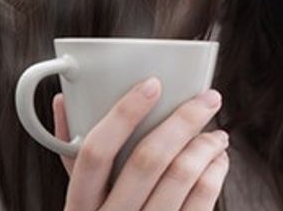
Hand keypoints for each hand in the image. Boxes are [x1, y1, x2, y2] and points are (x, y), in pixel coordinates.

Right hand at [52, 79, 228, 210]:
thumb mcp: (83, 201)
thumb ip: (76, 157)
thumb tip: (64, 100)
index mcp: (78, 208)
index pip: (94, 154)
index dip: (123, 114)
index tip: (153, 84)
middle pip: (148, 160)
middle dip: (185, 120)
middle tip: (209, 98)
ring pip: (182, 176)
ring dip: (207, 144)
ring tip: (216, 134)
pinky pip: (203, 199)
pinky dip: (216, 171)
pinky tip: (218, 160)